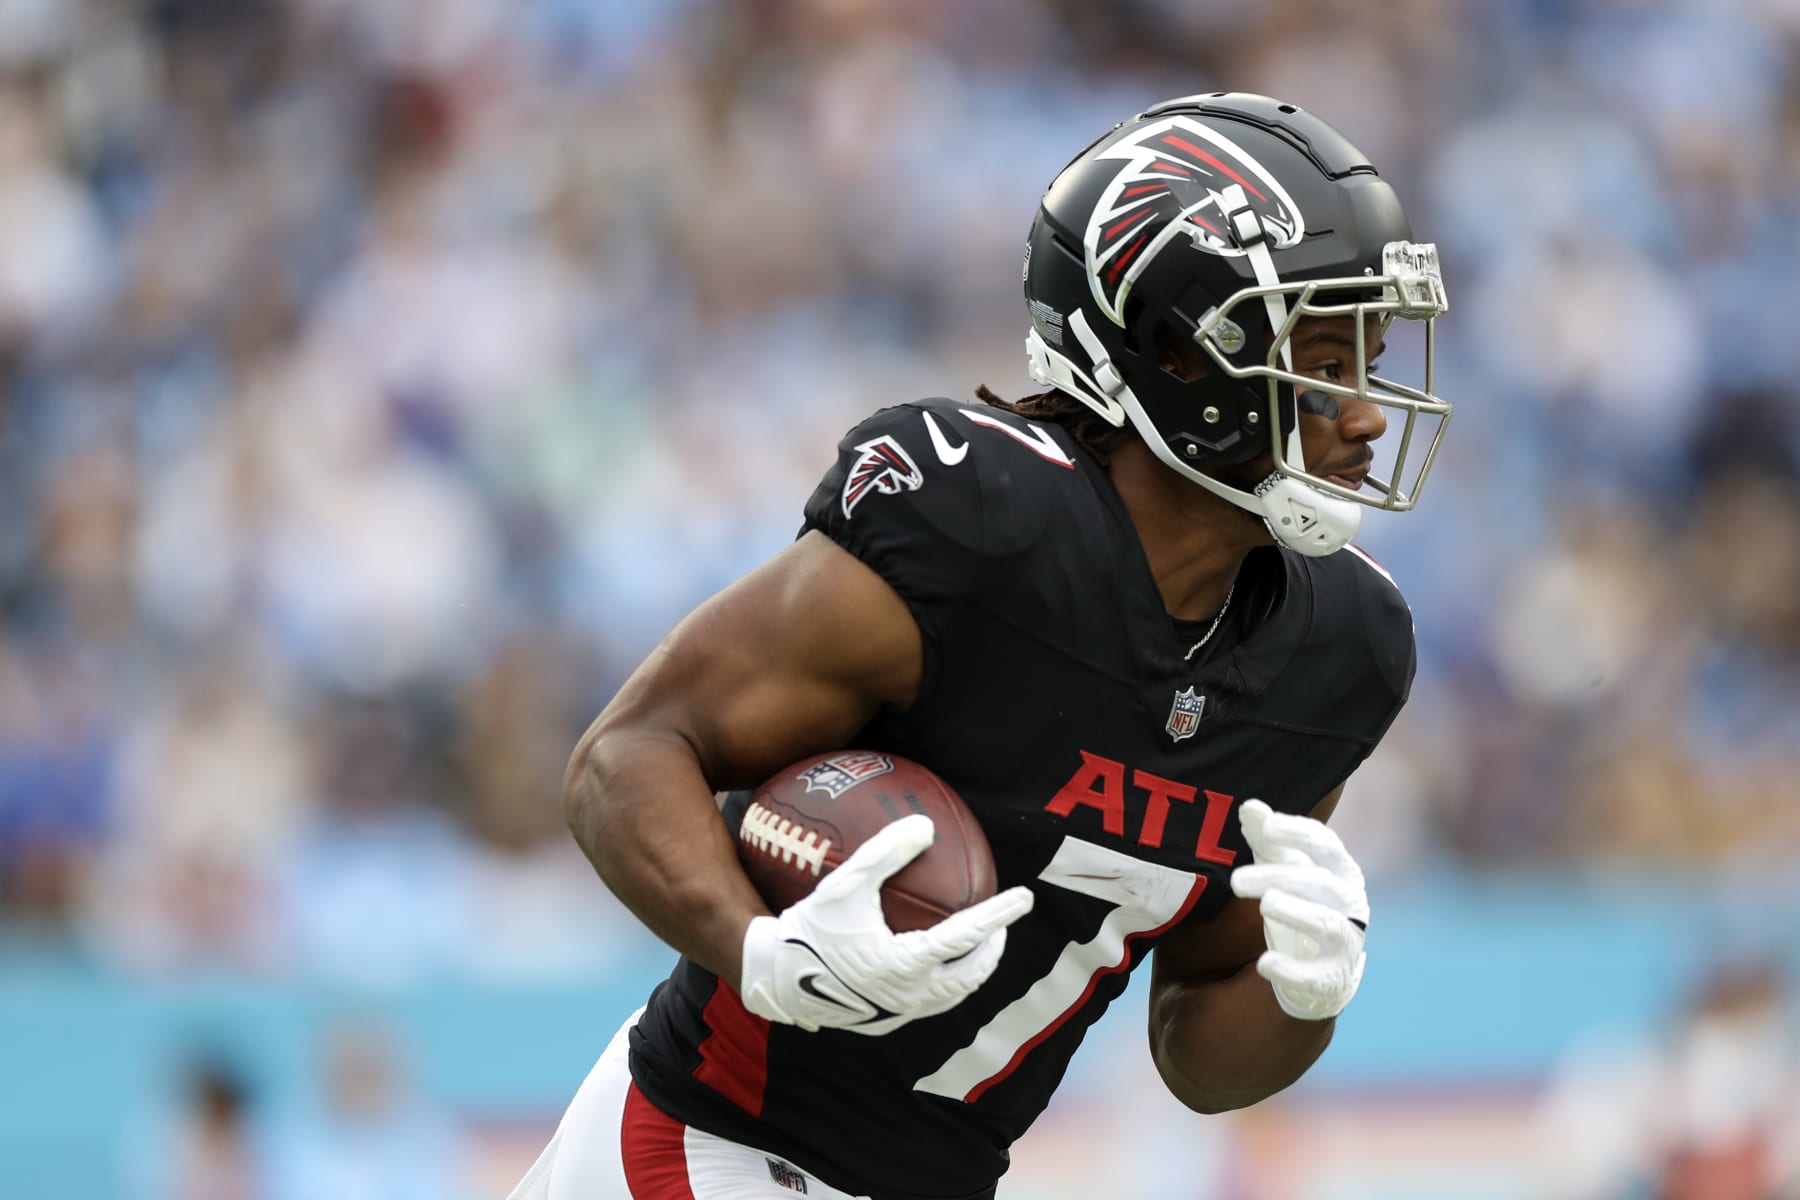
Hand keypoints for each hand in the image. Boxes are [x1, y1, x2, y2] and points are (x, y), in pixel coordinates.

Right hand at [738, 813, 1034, 1035]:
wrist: (775, 978)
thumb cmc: (810, 926)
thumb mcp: (845, 884)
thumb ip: (885, 853)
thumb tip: (924, 825)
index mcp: (906, 963)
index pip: (967, 935)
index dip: (1000, 914)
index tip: (1025, 896)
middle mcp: (909, 995)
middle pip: (970, 974)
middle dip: (994, 949)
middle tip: (1003, 925)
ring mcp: (898, 1012)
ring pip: (952, 994)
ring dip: (972, 970)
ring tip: (979, 947)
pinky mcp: (884, 1021)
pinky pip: (928, 1003)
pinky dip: (945, 983)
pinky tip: (935, 966)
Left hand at [1229, 799, 1368, 1020]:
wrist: (1320, 971)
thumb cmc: (1301, 904)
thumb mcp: (1283, 870)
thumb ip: (1268, 840)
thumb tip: (1250, 806)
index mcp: (1339, 870)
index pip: (1324, 844)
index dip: (1297, 833)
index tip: (1265, 826)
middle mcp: (1350, 904)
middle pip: (1318, 882)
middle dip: (1278, 877)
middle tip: (1236, 880)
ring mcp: (1346, 943)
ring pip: (1327, 924)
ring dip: (1296, 913)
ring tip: (1266, 905)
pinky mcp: (1332, 979)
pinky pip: (1315, 976)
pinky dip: (1290, 971)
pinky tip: (1264, 964)